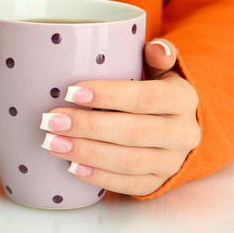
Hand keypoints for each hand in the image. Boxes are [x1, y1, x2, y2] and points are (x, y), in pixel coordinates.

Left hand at [40, 39, 200, 195]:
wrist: (180, 130)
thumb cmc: (158, 94)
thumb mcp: (162, 71)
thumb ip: (158, 56)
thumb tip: (155, 47)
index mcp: (182, 100)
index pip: (145, 98)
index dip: (108, 95)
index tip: (71, 92)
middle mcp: (182, 133)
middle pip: (133, 132)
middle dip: (88, 127)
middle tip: (51, 121)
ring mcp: (171, 162)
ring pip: (128, 162)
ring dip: (87, 153)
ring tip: (53, 143)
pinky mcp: (158, 182)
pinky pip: (129, 185)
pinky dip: (99, 177)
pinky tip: (71, 167)